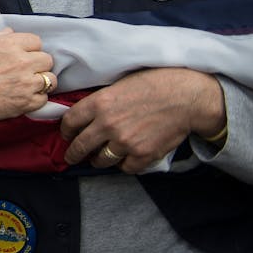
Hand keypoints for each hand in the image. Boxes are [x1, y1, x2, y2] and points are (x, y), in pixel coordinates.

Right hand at [0, 29, 52, 152]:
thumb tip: (11, 33)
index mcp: (9, 44)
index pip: (36, 41)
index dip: (29, 49)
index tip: (21, 55)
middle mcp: (21, 61)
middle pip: (47, 60)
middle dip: (37, 64)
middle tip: (24, 70)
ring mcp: (25, 83)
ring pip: (50, 80)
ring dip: (40, 82)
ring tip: (26, 85)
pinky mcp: (25, 102)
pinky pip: (44, 99)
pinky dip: (36, 99)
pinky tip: (22, 97)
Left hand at [60, 68, 224, 173]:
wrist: (186, 97)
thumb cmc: (154, 84)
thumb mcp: (118, 84)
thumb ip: (100, 100)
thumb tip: (85, 113)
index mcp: (99, 103)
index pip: (69, 122)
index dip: (66, 130)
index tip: (67, 134)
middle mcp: (107, 124)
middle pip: (80, 146)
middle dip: (73, 153)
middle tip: (71, 157)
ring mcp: (124, 142)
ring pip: (100, 160)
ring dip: (97, 160)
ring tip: (98, 159)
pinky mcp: (142, 155)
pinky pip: (124, 168)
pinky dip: (123, 165)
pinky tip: (124, 159)